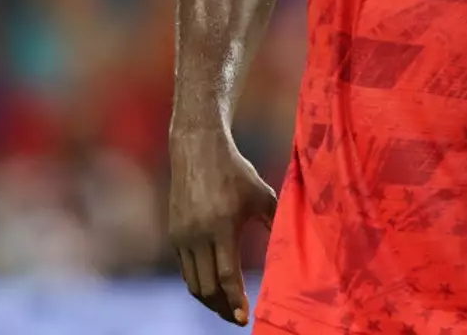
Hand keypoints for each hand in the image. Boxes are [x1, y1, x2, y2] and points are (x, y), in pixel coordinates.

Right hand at [168, 128, 277, 325]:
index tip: (246, 319)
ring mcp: (182, 236)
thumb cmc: (235, 171)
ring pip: (193, 284)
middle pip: (207, 288)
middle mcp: (197, 234)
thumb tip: (292, 249)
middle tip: (239, 318)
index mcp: (222, 226)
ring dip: (210, 301)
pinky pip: (185, 270)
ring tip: (228, 308)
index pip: (227, 276)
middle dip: (223, 309)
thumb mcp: (262, 195)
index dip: (236, 301)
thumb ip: (275, 223)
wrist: (197, 148)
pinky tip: (214, 287)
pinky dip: (199, 284)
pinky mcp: (174, 234)